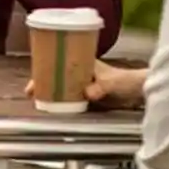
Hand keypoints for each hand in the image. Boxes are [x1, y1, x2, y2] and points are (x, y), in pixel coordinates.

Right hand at [25, 61, 146, 109]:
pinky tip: (56, 107)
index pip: (57, 62)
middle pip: (56, 73)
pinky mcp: (89, 94)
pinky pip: (71, 96)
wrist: (138, 89)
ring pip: (62, 85)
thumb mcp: (110, 82)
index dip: (43, 70)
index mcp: (82, 61)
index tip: (32, 81)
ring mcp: (84, 82)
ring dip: (51, 91)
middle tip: (30, 92)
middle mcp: (79, 70)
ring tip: (38, 100)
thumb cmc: (125, 80)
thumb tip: (86, 94)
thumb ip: (99, 88)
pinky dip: (62, 101)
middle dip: (42, 81)